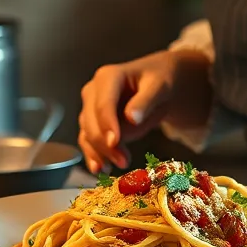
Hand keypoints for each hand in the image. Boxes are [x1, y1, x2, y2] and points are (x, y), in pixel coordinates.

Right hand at [77, 49, 211, 173]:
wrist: (156, 83)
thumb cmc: (158, 81)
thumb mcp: (159, 86)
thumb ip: (146, 100)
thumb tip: (132, 117)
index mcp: (108, 76)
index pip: (103, 103)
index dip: (107, 123)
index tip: (115, 142)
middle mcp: (93, 91)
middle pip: (91, 121)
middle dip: (105, 143)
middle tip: (124, 161)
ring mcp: (90, 107)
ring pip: (87, 133)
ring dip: (100, 152)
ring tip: (119, 165)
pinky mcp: (92, 123)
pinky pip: (87, 141)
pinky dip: (93, 156)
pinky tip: (102, 170)